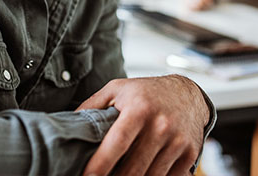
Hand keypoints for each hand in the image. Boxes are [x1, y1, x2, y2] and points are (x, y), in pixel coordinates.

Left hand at [77, 75, 208, 175]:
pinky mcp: (189, 154)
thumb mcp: (117, 90)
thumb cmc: (146, 93)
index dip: (100, 165)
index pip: (117, 144)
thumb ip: (92, 107)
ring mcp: (177, 141)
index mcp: (139, 109)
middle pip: (133, 169)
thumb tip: (67, 125)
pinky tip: (141, 175)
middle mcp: (161, 125)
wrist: (187, 94)